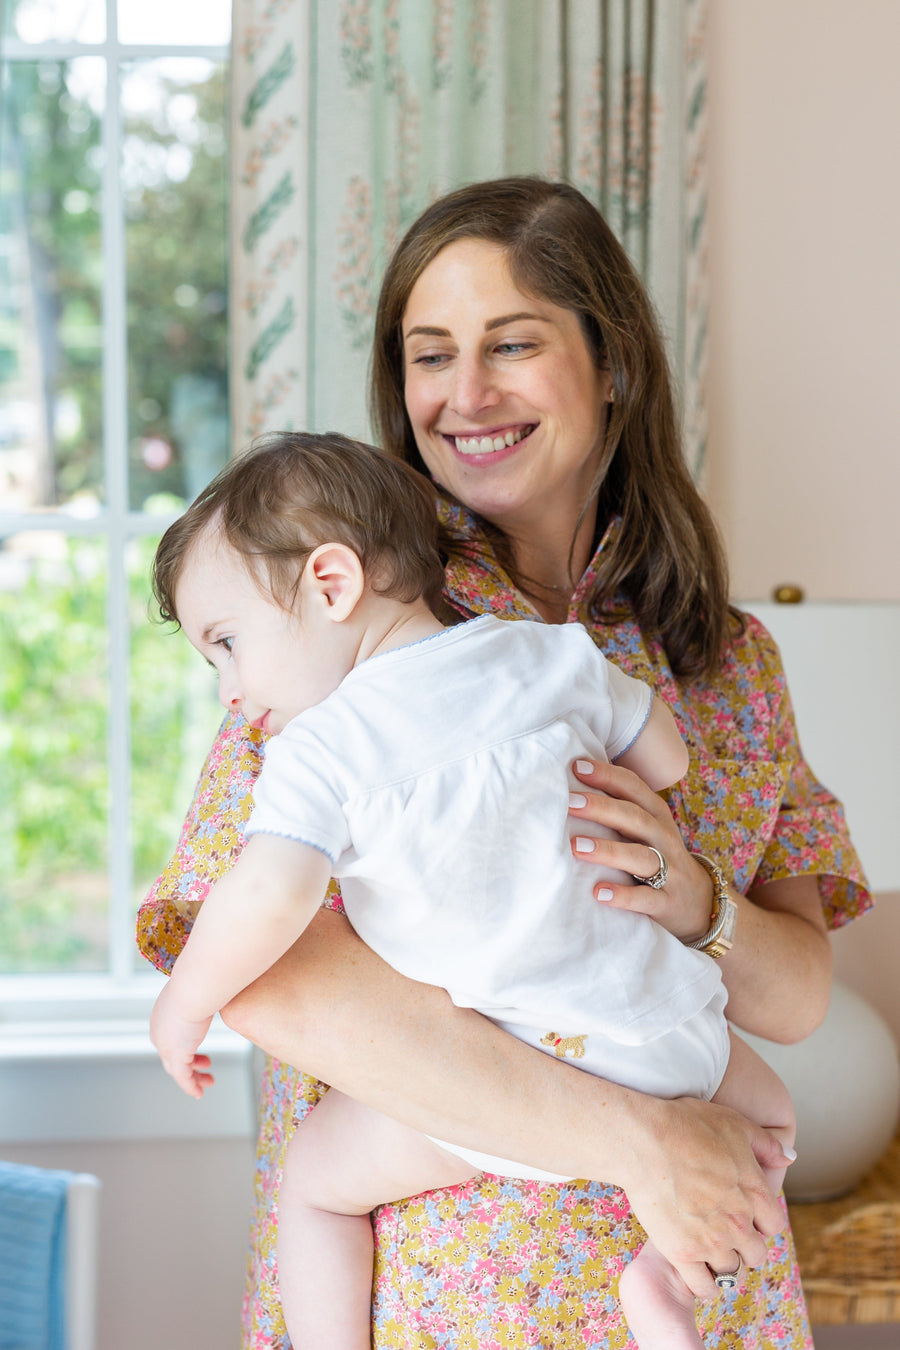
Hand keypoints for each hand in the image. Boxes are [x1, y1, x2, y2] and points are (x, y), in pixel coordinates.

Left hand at [150, 980, 214, 1098]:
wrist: (194, 988)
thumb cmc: (201, 980)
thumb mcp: (201, 986)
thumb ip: (207, 990)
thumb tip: (222, 983)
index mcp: (163, 1013)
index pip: (170, 1035)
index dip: (185, 1043)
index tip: (198, 1047)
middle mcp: (160, 1031)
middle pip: (171, 1054)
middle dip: (189, 1061)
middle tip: (205, 1063)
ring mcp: (166, 1045)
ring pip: (177, 1068)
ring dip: (193, 1077)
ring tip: (208, 1081)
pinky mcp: (176, 1056)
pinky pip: (183, 1078)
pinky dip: (190, 1086)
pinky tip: (199, 1093)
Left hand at [568, 758, 712, 941]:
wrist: (699, 902)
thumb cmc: (658, 856)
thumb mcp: (647, 828)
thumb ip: (618, 809)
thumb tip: (572, 786)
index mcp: (656, 816)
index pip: (633, 788)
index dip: (608, 776)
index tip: (577, 766)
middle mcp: (663, 838)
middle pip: (634, 818)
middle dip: (602, 808)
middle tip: (569, 802)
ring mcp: (669, 871)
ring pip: (640, 857)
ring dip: (608, 851)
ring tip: (576, 846)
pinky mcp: (666, 902)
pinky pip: (646, 898)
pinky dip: (623, 896)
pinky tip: (599, 892)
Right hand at [618, 1093, 791, 1298]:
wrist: (643, 1140)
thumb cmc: (685, 1125)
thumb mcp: (734, 1123)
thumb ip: (767, 1144)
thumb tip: (789, 1158)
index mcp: (754, 1192)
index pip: (773, 1226)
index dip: (760, 1221)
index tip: (745, 1215)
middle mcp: (739, 1222)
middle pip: (756, 1253)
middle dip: (744, 1244)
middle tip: (724, 1232)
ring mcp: (712, 1241)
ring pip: (731, 1270)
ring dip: (722, 1261)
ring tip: (707, 1248)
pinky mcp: (683, 1254)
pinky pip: (705, 1287)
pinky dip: (704, 1283)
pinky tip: (696, 1268)